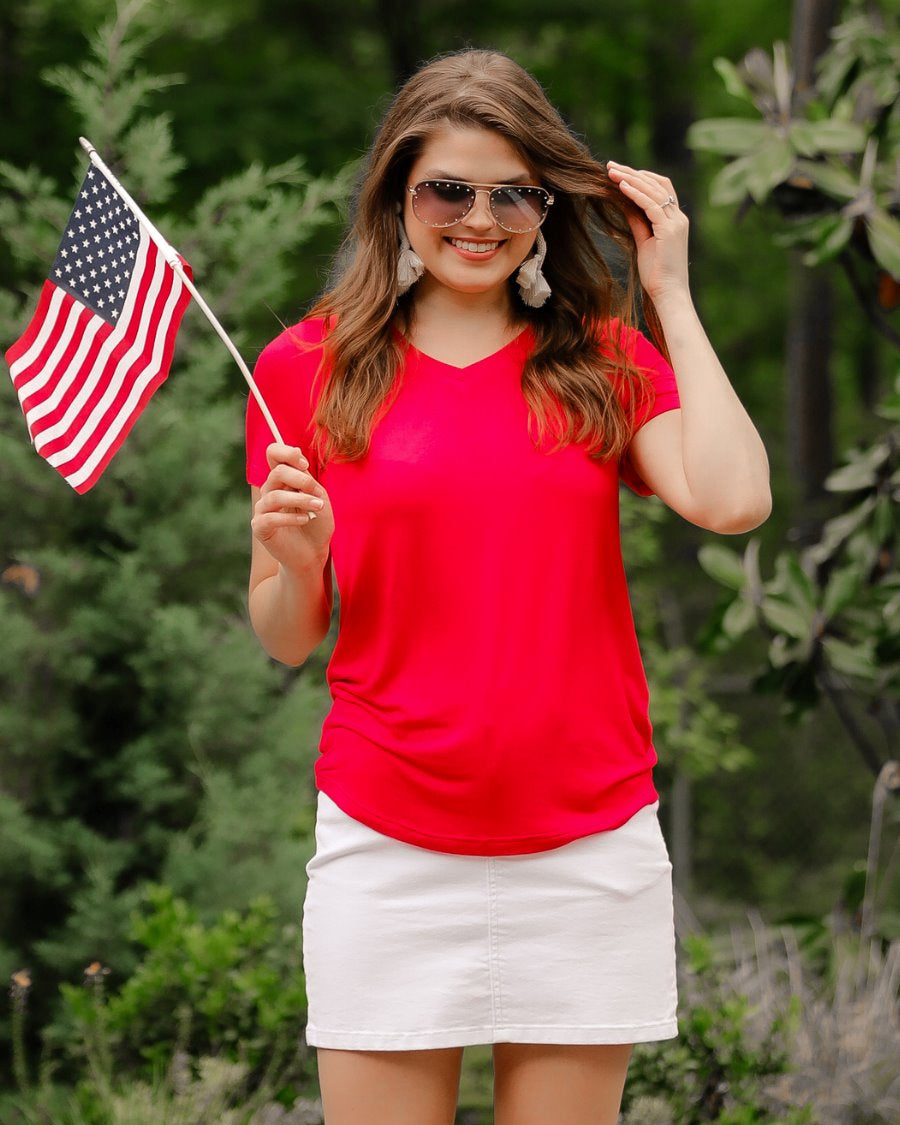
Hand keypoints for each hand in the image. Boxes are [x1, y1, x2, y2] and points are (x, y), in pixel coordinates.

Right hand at [251, 443, 333, 572]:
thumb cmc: (317, 524)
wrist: (313, 553)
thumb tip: (299, 464)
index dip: (286, 452)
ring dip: (300, 500)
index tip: (304, 464)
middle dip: (300, 480)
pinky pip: (270, 517)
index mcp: (283, 479)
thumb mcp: (318, 497)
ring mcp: (262, 509)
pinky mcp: (260, 527)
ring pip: (275, 496)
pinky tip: (305, 519)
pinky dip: (290, 517)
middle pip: (277, 472)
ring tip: (318, 507)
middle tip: (317, 493)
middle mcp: (269, 490)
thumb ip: (308, 480)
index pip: (273, 453)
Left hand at [606, 161, 689, 303]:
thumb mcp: (644, 243)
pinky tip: (621, 186)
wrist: (669, 294)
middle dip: (632, 173)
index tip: (619, 173)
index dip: (640, 178)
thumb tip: (625, 205)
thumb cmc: (657, 274)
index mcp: (674, 220)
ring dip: (631, 178)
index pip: (660, 188)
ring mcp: (676, 222)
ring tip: (611, 172)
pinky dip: (635, 193)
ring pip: (654, 190)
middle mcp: (678, 217)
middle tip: (610, 166)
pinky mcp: (669, 230)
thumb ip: (638, 222)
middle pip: (657, 184)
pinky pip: (651, 205)